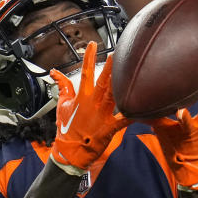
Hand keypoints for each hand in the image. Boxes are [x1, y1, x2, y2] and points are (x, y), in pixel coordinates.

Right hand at [49, 41, 130, 175]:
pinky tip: (141, 108)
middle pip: (103, 82)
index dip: (88, 58)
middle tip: (116, 54)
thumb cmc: (67, 128)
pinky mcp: (109, 128)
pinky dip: (131, 115)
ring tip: (129, 72)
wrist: (70, 151)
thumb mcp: (62, 106)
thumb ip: (63, 87)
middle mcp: (92, 104)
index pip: (84, 73)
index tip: (92, 45)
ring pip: (113, 96)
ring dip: (120, 84)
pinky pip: (123, 120)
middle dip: (110, 68)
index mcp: (81, 97)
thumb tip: (55, 72)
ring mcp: (102, 115)